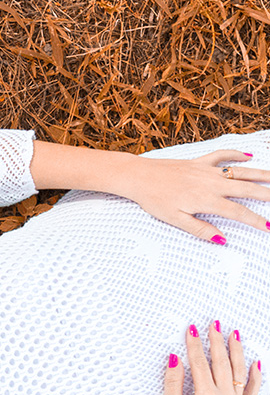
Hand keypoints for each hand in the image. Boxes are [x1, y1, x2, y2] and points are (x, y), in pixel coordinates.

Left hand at [119, 150, 269, 242]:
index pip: (238, 212)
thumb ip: (199, 229)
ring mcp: (206, 170)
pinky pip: (222, 155)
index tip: (269, 227)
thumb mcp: (174, 219)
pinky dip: (236, 154)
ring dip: (261, 175)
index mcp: (206, 200)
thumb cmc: (153, 199)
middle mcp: (211, 183)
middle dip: (267, 195)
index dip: (255, 220)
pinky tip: (249, 155)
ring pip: (240, 171)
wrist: (138, 176)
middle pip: (247, 189)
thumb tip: (221, 239)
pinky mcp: (199, 161)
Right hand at [160, 322, 260, 394]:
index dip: (195, 345)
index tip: (192, 329)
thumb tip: (175, 357)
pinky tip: (255, 362)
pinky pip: (252, 391)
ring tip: (234, 334)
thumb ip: (173, 381)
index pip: (200, 364)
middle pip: (222, 364)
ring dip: (237, 352)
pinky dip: (255, 376)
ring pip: (239, 373)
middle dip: (217, 342)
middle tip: (215, 324)